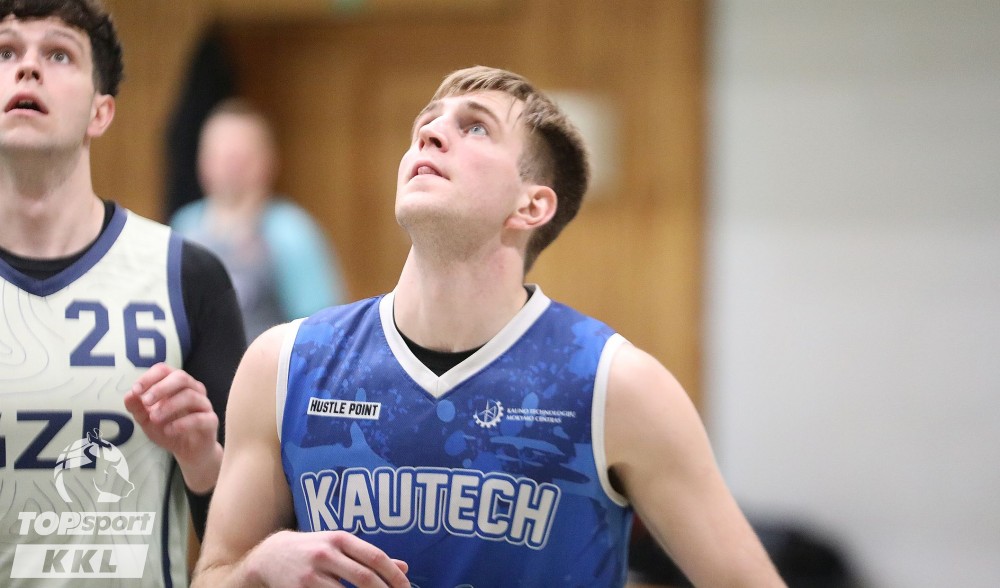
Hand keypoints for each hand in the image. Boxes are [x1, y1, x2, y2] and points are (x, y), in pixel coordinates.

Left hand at [124, 363, 221, 491]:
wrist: (189, 452)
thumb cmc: (169, 430)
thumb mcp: (147, 420)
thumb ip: (137, 408)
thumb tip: (129, 395)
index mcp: (177, 384)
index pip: (164, 370)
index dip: (149, 377)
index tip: (136, 390)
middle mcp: (193, 389)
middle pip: (181, 377)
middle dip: (160, 388)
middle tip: (146, 401)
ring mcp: (204, 404)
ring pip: (190, 395)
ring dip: (169, 406)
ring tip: (154, 419)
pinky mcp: (210, 421)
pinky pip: (199, 417)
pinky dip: (182, 423)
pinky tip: (169, 430)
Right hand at [245, 530, 409, 587]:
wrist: (270, 556)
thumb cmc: (313, 550)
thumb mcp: (339, 545)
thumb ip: (369, 556)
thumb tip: (404, 568)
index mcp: (340, 539)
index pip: (375, 557)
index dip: (394, 575)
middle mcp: (326, 553)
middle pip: (364, 578)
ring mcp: (311, 574)